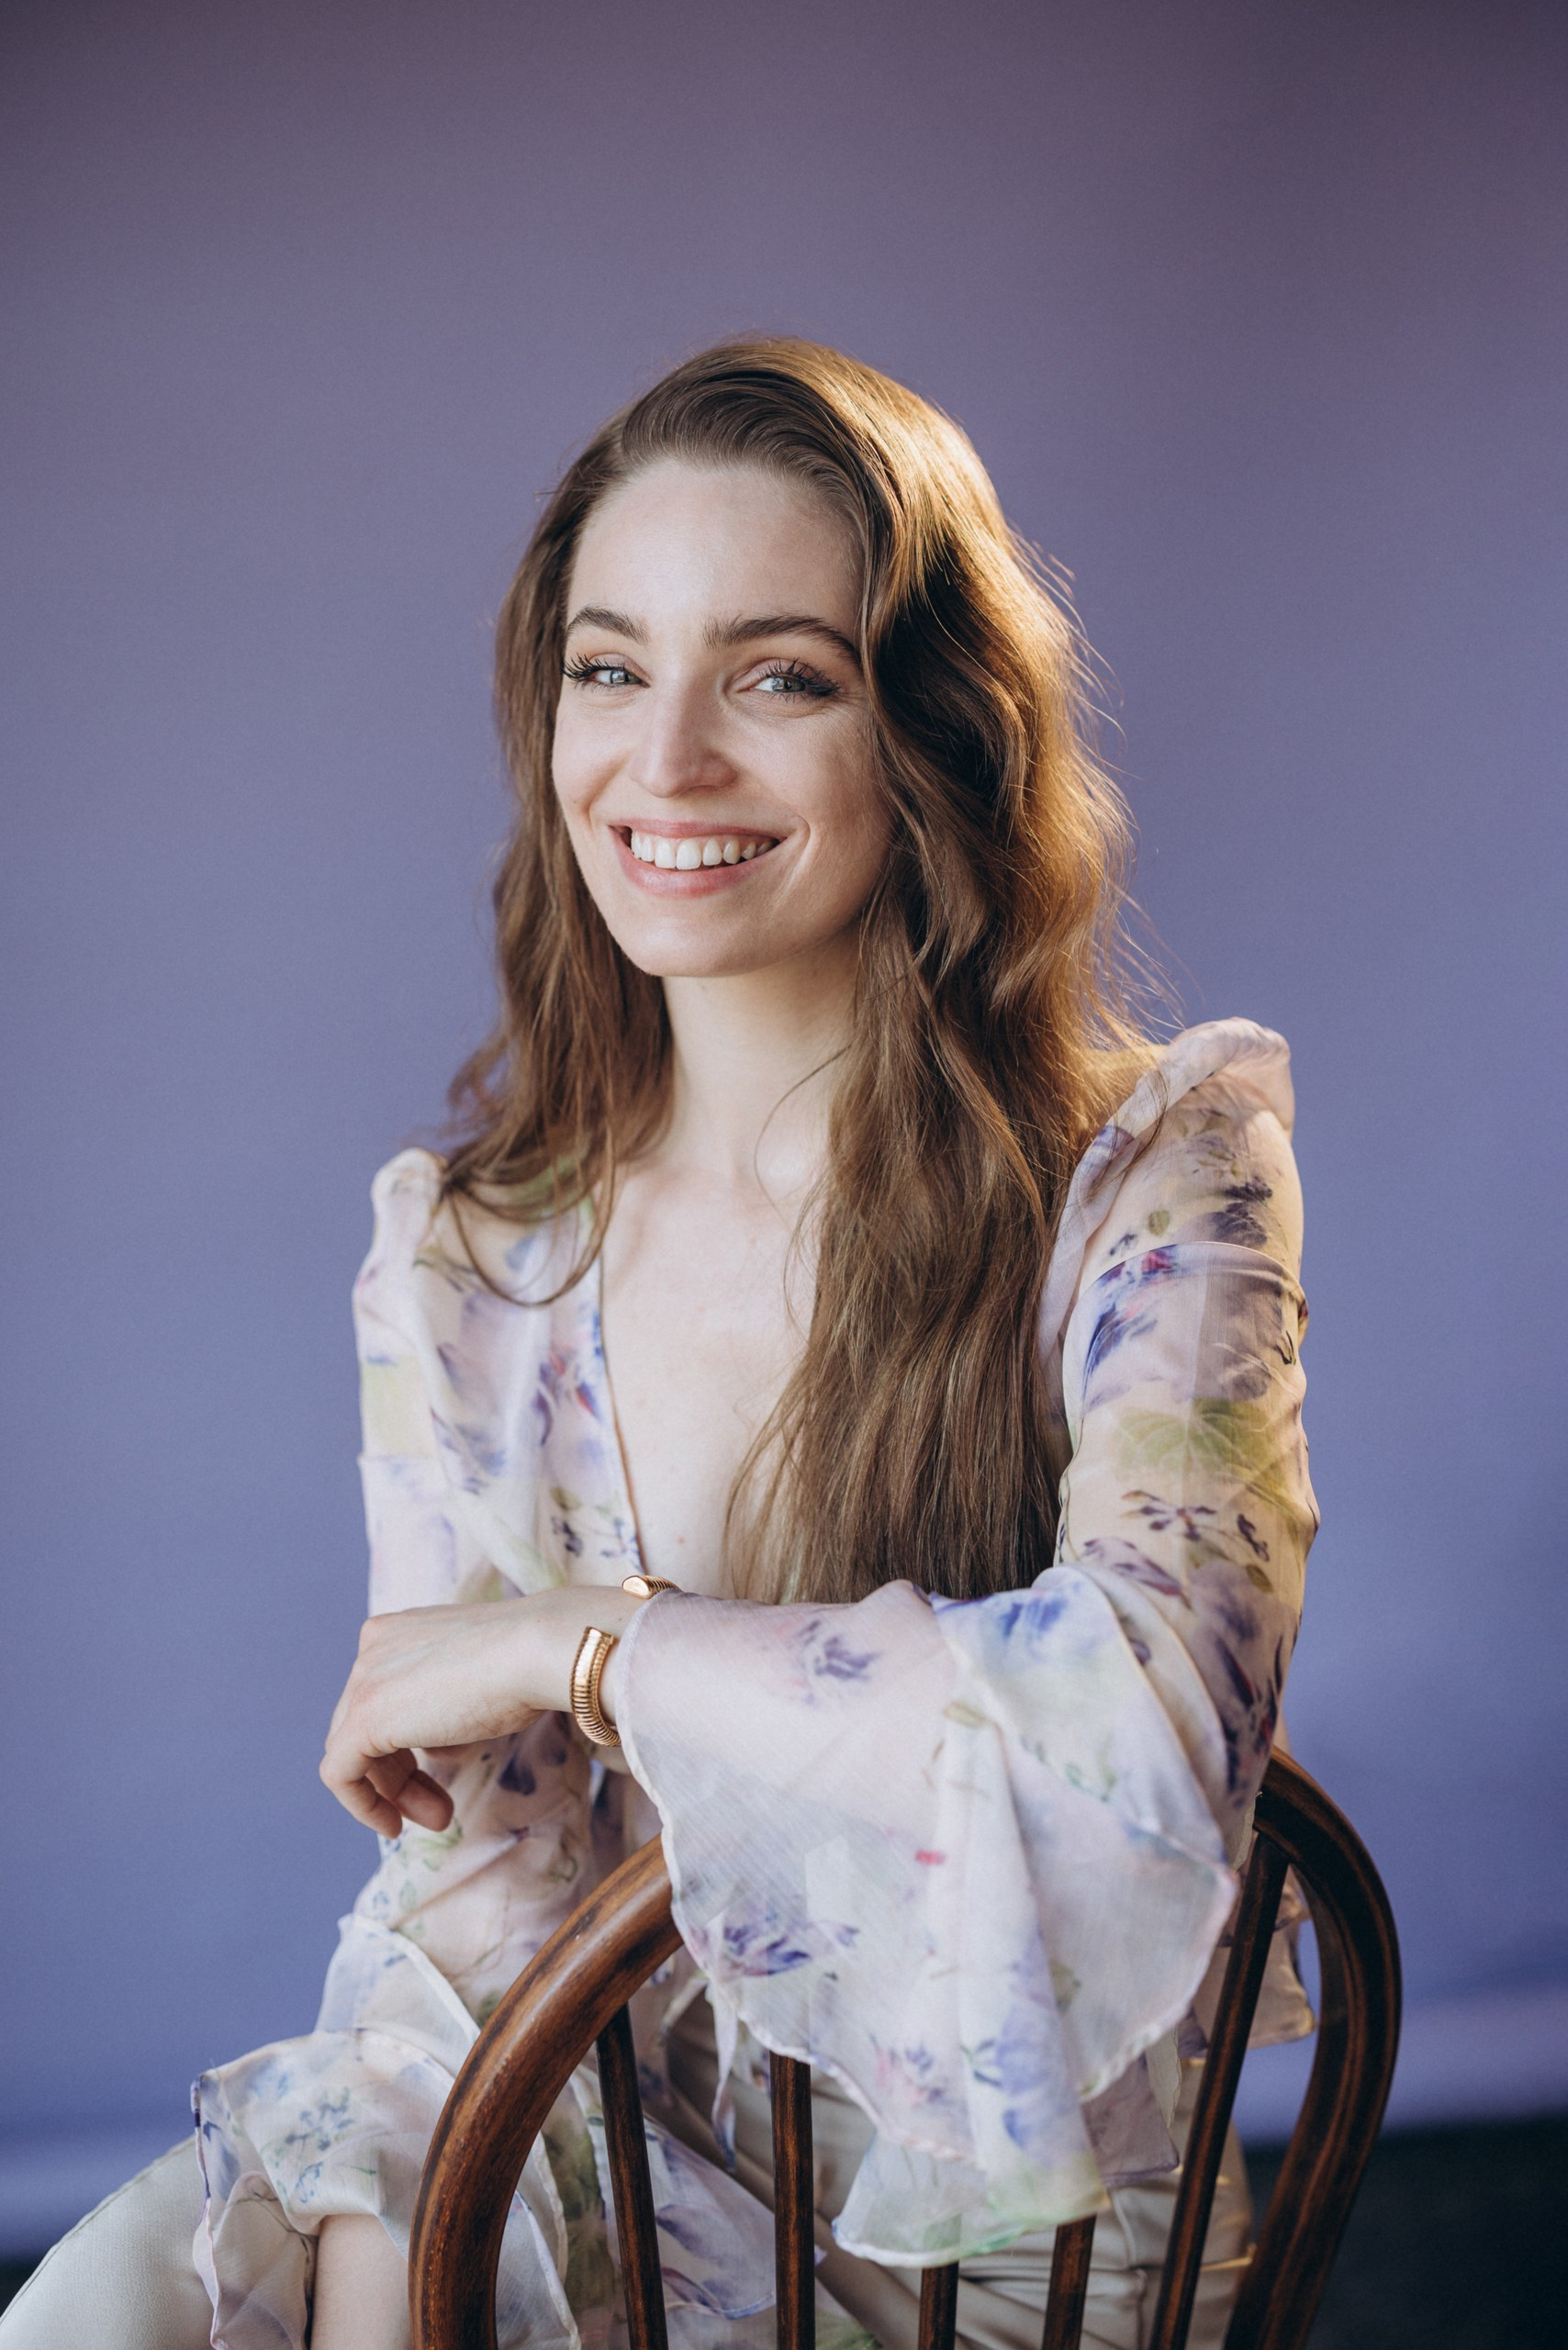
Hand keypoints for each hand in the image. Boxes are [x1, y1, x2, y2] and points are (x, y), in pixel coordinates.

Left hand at [320, 1582, 644, 1835]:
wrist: (535, 1650)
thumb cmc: (525, 1664)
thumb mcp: (476, 1681)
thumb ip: (446, 1705)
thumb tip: (435, 1748)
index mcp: (396, 1631)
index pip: (386, 1699)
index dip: (410, 1746)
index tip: (443, 1772)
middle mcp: (371, 1648)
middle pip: (368, 1727)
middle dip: (403, 1776)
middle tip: (443, 1810)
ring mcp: (363, 1681)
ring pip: (355, 1752)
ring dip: (394, 1793)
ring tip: (439, 1820)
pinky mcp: (363, 1719)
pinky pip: (340, 1773)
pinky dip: (362, 1804)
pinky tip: (392, 1825)